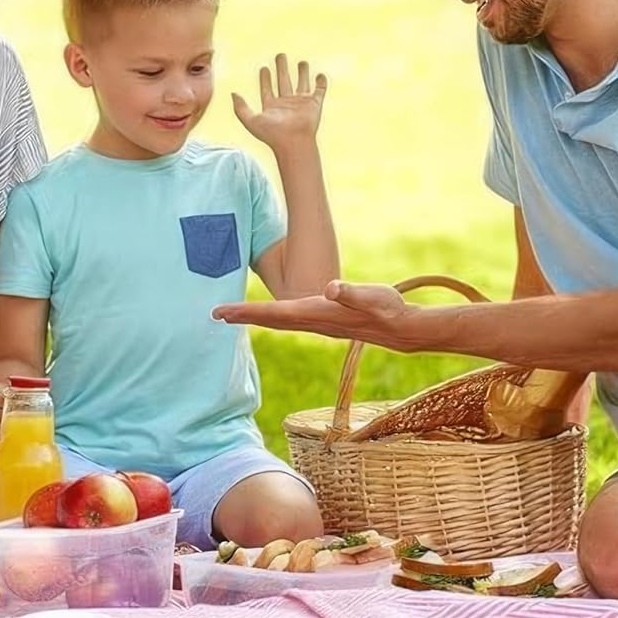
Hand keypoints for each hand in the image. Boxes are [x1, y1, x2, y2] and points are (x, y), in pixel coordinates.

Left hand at [213, 280, 429, 352]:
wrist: (402, 330)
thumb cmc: (388, 310)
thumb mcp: (372, 297)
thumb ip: (351, 293)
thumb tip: (332, 288)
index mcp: (317, 313)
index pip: (274, 313)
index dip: (247, 312)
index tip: (222, 312)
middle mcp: (312, 321)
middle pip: (270, 319)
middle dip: (242, 317)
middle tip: (214, 314)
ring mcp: (318, 323)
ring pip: (279, 321)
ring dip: (255, 317)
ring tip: (232, 315)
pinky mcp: (324, 321)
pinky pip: (290, 320)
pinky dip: (272, 317)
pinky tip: (268, 315)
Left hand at [232, 54, 326, 152]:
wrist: (293, 142)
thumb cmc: (272, 134)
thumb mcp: (251, 121)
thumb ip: (240, 108)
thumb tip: (233, 93)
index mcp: (272, 107)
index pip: (267, 89)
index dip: (264, 79)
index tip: (263, 68)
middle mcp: (286, 104)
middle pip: (283, 82)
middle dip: (281, 68)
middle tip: (280, 55)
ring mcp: (301, 103)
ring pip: (302, 84)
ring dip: (302, 73)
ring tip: (302, 62)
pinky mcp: (314, 104)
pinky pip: (319, 91)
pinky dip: (321, 83)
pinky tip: (321, 75)